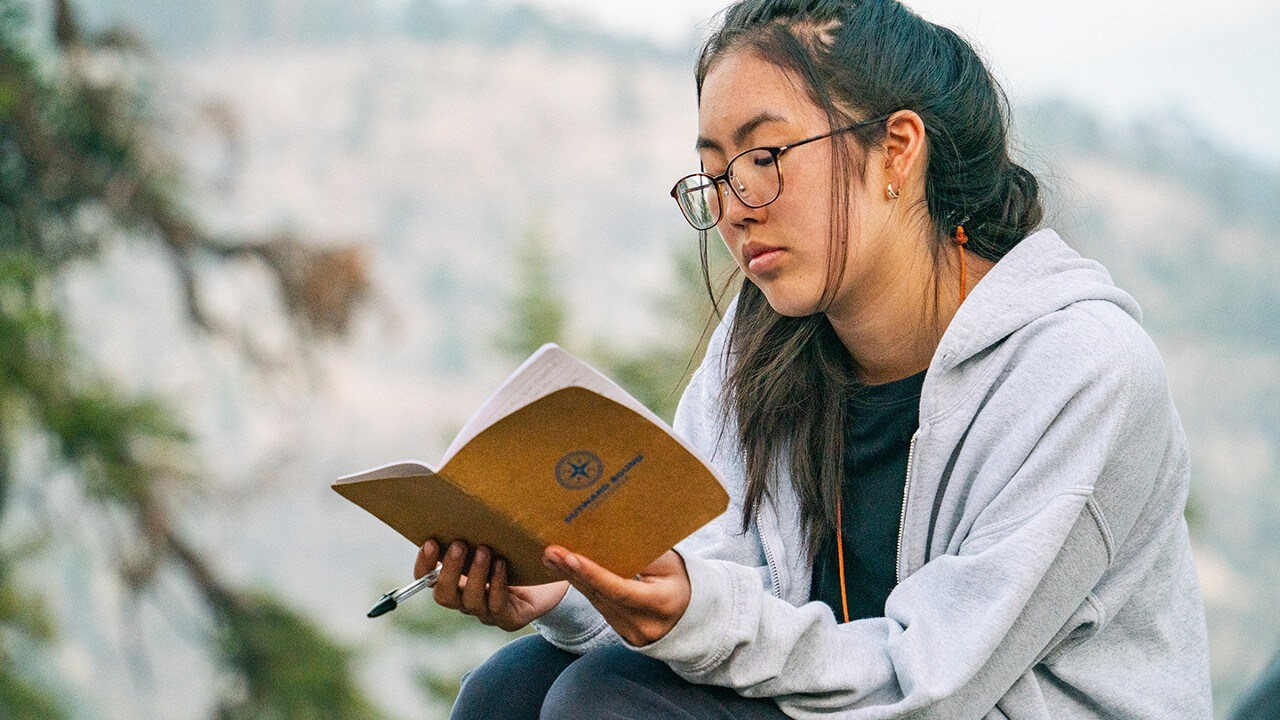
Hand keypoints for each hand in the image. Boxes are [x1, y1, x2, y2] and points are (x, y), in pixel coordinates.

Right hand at [415, 540, 568, 631]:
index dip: (425, 564)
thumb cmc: (517, 555)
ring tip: (485, 550)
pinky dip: (497, 585)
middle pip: (443, 595)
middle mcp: (466, 599)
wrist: (551, 581)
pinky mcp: (508, 619)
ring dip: (476, 575)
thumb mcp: (494, 541)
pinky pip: (497, 606)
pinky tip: (502, 565)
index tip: (431, 542)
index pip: (427, 579)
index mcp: (456, 581)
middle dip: (449, 569)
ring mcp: (486, 612)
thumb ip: (475, 532)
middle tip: (459, 544)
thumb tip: (464, 505)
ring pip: (470, 601)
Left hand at [541, 547, 689, 646]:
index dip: (593, 574)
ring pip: (595, 601)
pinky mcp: (620, 632)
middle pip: (601, 596)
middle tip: (550, 552)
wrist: (692, 617)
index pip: (619, 590)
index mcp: (659, 604)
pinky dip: (583, 587)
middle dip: (573, 572)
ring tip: (550, 557)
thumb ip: (645, 555)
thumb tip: (611, 540)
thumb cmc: (682, 582)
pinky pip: (598, 606)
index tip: (570, 556)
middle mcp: (642, 624)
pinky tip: (565, 571)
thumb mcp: (672, 565)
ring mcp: (630, 632)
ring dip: (572, 578)